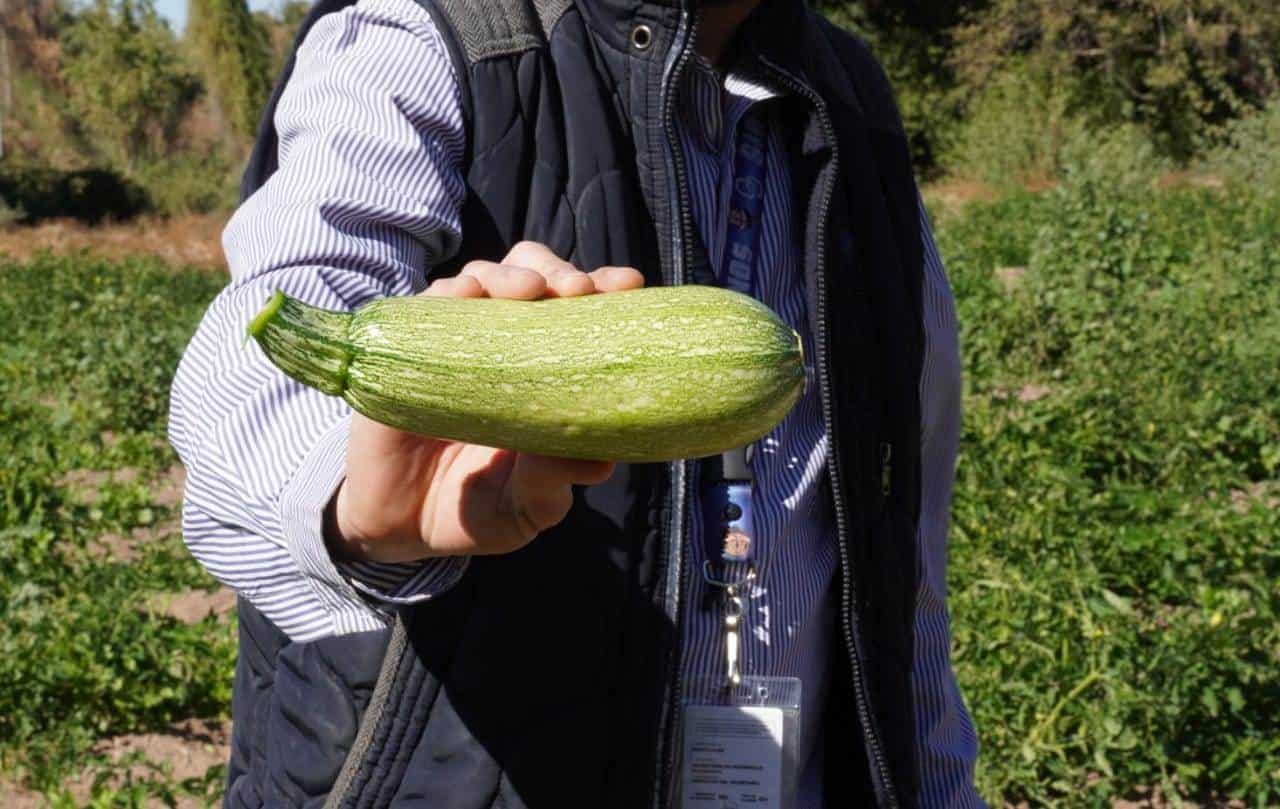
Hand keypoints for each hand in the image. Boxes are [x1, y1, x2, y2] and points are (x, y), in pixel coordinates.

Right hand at [325, 242, 645, 563]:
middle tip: (578, 290)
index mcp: (542, 372)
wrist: (399, 529)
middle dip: (559, 271)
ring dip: (509, 274)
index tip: (627, 285)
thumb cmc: (474, 511)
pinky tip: (467, 295)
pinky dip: (449, 295)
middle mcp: (499, 345)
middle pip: (532, 275)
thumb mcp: (525, 507)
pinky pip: (425, 309)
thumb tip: (599, 462)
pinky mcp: (406, 354)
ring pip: (482, 279)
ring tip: (530, 290)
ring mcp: (452, 345)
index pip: (575, 312)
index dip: (602, 290)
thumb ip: (554, 484)